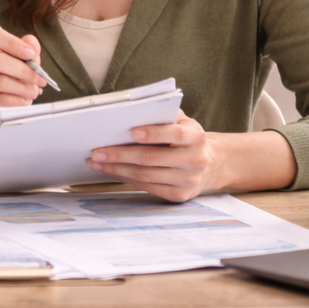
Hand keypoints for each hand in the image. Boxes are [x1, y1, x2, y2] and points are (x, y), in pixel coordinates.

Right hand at [0, 25, 48, 136]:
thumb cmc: (7, 83)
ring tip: (33, 92)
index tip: (31, 54)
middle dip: (24, 70)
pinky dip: (17, 100)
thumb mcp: (20, 64)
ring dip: (23, 87)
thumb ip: (27, 51)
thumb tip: (31, 43)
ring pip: (0, 81)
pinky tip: (24, 101)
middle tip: (40, 79)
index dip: (12, 43)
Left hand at [85, 112, 224, 201]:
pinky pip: (147, 187)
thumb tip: (132, 112)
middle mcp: (194, 160)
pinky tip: (110, 171)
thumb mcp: (185, 122)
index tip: (132, 132)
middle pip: (152, 158)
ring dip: (117, 169)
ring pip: (145, 175)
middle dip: (121, 155)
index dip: (154, 133)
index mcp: (196, 138)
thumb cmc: (188, 138)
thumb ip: (164, 115)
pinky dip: (125, 178)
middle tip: (98, 151)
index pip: (175, 135)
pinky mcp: (178, 195)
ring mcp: (186, 181)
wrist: (211, 165)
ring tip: (97, 162)